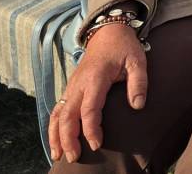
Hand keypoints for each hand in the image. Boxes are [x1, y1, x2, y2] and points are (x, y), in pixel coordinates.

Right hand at [49, 23, 146, 162]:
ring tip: (58, 155)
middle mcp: (79, 84)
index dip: (91, 129)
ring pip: (58, 114)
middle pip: (67, 115)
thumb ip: (138, 82)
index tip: (97, 145)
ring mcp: (72, 86)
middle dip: (68, 138)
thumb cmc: (124, 48)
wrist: (108, 32)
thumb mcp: (137, 61)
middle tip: (73, 157)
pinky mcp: (70, 89)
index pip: (89, 109)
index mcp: (96, 78)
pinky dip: (53, 126)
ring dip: (56, 135)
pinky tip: (55, 141)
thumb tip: (137, 106)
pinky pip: (57, 109)